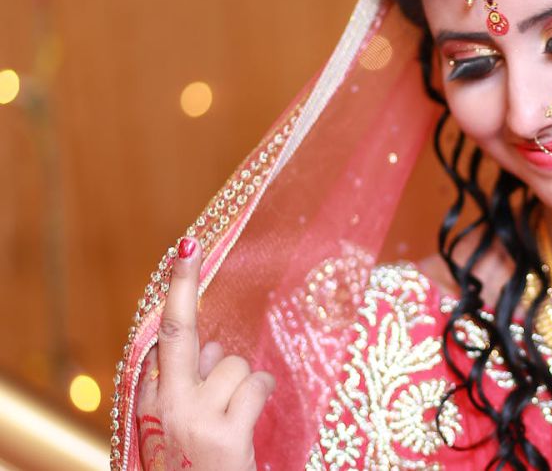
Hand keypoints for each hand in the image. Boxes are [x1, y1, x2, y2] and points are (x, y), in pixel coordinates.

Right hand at [135, 237, 274, 469]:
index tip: (185, 249)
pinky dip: (262, 395)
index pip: (161, 336)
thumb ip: (190, 384)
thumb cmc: (196, 464)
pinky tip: (252, 420)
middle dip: (183, 287)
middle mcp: (162, 404)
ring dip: (246, 383)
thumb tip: (216, 347)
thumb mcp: (178, 423)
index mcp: (148, 399)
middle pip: (179, 333)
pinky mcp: (222, 433)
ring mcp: (191, 417)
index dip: (177, 291)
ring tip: (236, 417)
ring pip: (235, 364)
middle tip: (188, 245)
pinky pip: (255, 386)